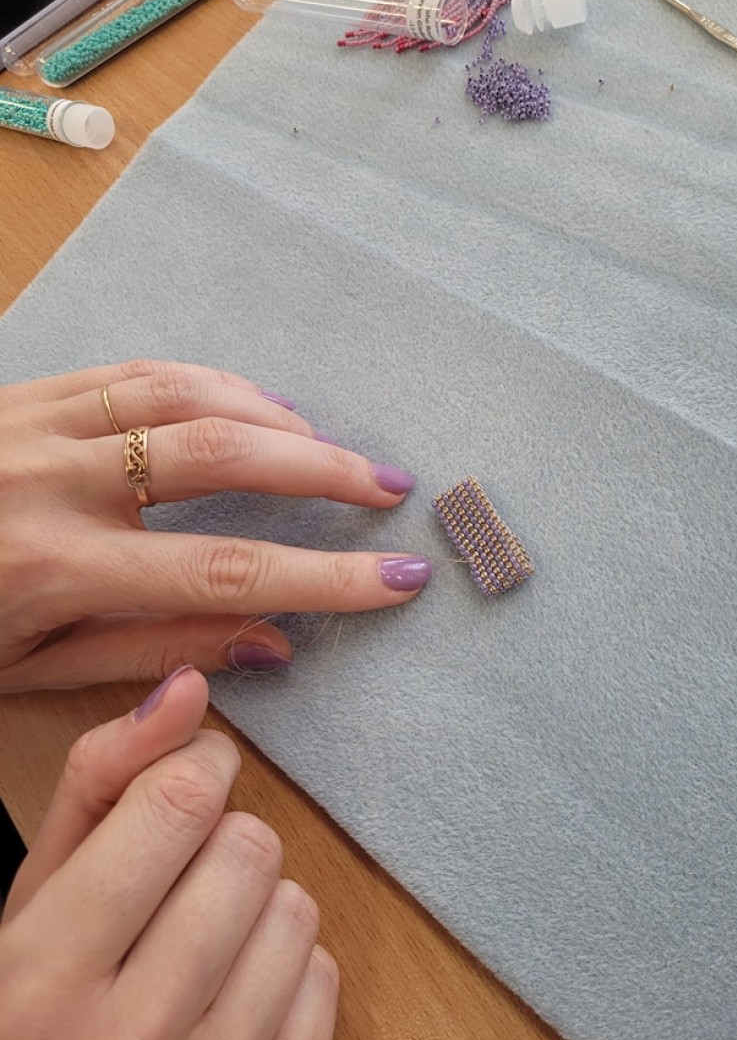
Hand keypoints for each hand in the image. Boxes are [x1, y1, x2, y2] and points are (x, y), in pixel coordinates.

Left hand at [0, 359, 430, 689]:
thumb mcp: (32, 669)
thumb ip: (153, 653)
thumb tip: (273, 646)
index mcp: (55, 568)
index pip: (223, 574)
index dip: (324, 579)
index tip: (397, 581)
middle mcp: (54, 483)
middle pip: (219, 457)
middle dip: (321, 471)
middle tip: (389, 487)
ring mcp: (40, 424)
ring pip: (185, 396)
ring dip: (274, 417)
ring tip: (332, 448)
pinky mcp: (31, 390)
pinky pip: (139, 371)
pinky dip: (214, 383)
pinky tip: (258, 402)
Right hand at [1, 666, 336, 1039]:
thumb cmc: (41, 1001)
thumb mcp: (39, 892)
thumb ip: (103, 779)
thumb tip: (188, 686)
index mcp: (45, 973)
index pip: (180, 800)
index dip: (199, 762)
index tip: (190, 777)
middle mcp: (124, 1038)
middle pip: (248, 848)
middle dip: (223, 840)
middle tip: (181, 877)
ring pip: (296, 909)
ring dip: (261, 902)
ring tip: (206, 933)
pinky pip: (324, 979)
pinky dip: (291, 968)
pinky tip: (234, 986)